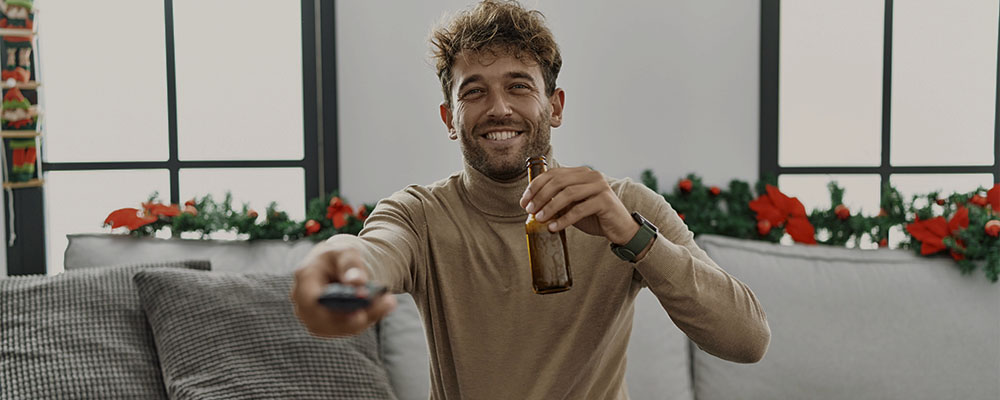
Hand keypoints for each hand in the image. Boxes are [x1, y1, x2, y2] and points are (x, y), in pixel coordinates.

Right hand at [291, 242, 396, 337]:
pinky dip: (367, 319)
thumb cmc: (339, 257)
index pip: (312, 301)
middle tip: (389, 302)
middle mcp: (303, 303)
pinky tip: (382, 306)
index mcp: (304, 278)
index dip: (335, 308)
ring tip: (389, 301)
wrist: (337, 266)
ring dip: (368, 317)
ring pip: (341, 328)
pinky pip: (348, 329)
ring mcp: (313, 318)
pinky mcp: (327, 326)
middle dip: (360, 315)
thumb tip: (357, 282)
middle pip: (328, 320)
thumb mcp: (346, 252)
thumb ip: (350, 265)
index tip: (362, 306)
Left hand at [519, 166, 638, 244]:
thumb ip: (557, 200)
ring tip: (539, 218)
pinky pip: (579, 209)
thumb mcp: (572, 206)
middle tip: (529, 210)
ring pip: (568, 194)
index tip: (524, 201)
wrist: (620, 229)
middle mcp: (591, 175)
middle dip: (540, 196)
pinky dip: (563, 219)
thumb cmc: (594, 216)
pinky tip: (553, 227)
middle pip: (559, 181)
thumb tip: (532, 204)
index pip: (553, 173)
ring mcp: (600, 187)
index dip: (535, 186)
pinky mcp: (605, 201)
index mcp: (581, 173)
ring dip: (550, 206)